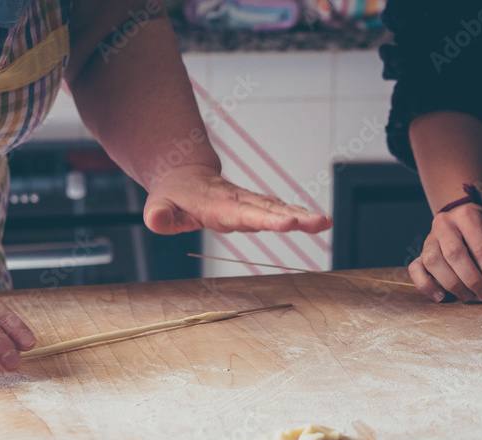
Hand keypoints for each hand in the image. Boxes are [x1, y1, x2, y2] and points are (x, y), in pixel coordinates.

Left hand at [142, 164, 331, 234]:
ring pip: (279, 207)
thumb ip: (159, 215)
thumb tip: (156, 220)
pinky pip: (280, 209)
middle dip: (296, 217)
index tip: (288, 223)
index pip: (245, 214)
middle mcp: (239, 201)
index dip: (267, 219)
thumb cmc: (172, 195)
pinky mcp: (256, 205)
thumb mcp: (158, 204)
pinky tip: (318, 222)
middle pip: (270, 210)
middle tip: (319, 222)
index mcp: (218, 205)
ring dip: (303, 215)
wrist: (184, 175)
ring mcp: (250, 202)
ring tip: (326, 223)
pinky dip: (299, 215)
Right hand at [408, 204, 481, 301]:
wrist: (457, 221)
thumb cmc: (477, 236)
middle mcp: (444, 225)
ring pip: (433, 262)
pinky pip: (415, 270)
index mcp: (467, 217)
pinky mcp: (418, 253)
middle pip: (455, 254)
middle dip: (472, 280)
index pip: (481, 249)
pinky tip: (440, 296)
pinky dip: (426, 286)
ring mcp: (428, 239)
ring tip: (467, 295)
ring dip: (452, 284)